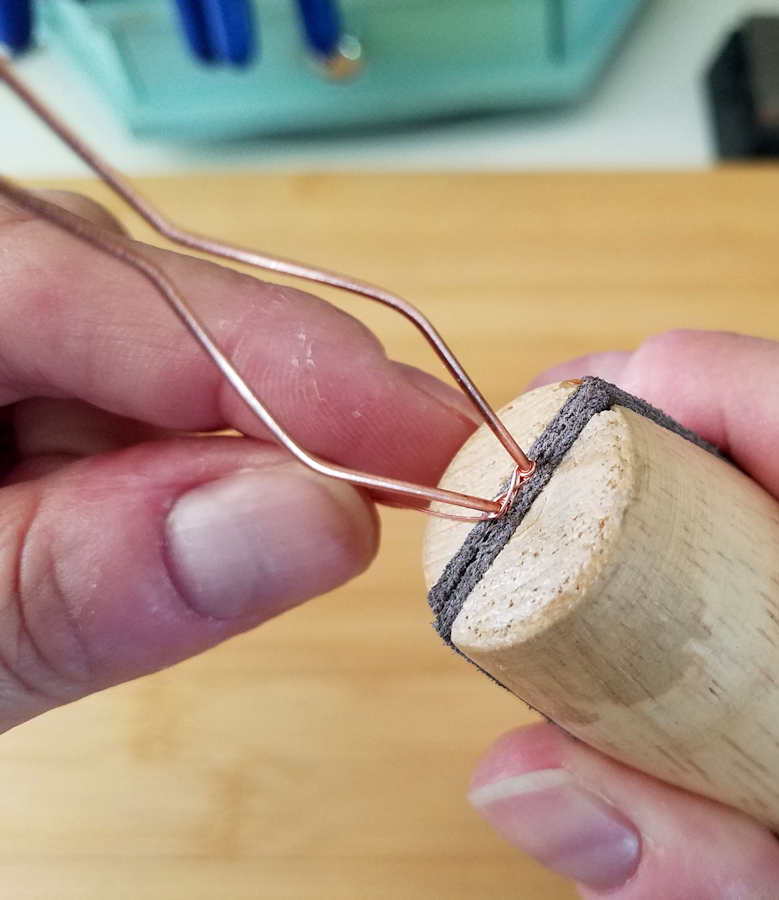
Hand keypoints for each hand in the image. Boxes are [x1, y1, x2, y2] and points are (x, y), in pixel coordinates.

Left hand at [0, 191, 476, 731]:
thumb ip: (75, 585)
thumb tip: (312, 520)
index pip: (58, 280)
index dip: (266, 353)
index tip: (420, 429)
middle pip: (105, 299)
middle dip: (271, 389)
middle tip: (419, 462)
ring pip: (116, 359)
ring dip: (237, 437)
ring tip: (347, 491)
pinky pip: (94, 414)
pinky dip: (178, 473)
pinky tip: (229, 513)